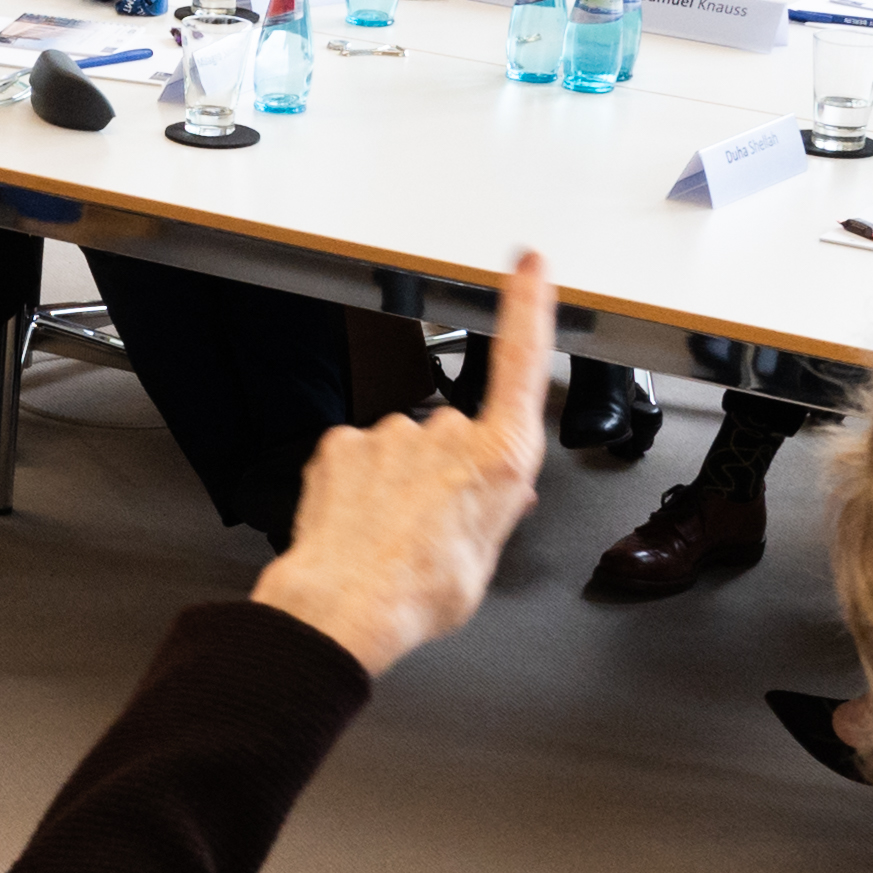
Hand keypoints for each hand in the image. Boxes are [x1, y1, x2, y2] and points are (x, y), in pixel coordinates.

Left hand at [252, 257, 556, 675]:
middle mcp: (447, 433)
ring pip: (402, 450)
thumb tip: (504, 495)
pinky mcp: (343, 441)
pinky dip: (358, 485)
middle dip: (445, 470)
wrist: (345, 605)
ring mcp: (392, 433)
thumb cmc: (419, 590)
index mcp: (499, 458)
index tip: (528, 267)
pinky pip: (358, 457)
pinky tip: (359, 523)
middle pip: (455, 435)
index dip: (527, 308)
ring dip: (398, 482)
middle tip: (432, 525)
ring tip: (392, 535)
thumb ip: (497, 511)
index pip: (521, 363)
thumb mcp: (487, 556)